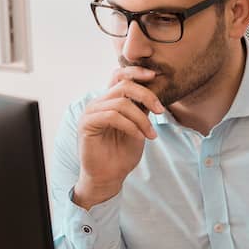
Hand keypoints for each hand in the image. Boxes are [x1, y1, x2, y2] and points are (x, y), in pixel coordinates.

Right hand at [73, 66, 163, 208]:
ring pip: (120, 102)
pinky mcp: (87, 124)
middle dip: (146, 95)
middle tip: (161, 110)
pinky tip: (139, 137)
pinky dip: (130, 126)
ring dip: (141, 119)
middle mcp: (98, 103)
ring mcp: (91, 112)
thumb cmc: (122, 154)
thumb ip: (142, 108)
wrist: (109, 177)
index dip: (136, 71)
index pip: (119, 76)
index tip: (155, 76)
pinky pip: (112, 116)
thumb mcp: (139, 126)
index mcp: (109, 100)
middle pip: (123, 85)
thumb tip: (156, 90)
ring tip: (150, 135)